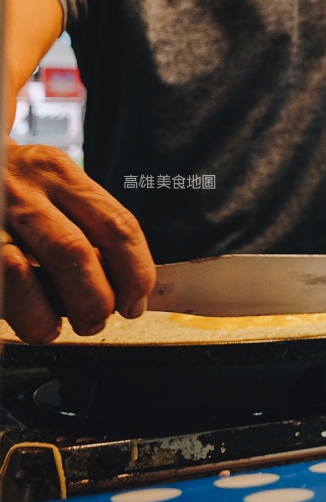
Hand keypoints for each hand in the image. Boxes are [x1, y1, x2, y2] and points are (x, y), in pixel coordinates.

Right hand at [3, 142, 155, 342]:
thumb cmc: (13, 184)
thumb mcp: (53, 183)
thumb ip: (85, 222)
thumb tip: (123, 286)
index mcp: (58, 173)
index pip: (116, 226)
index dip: (135, 273)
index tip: (135, 301)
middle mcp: (21, 191)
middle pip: (72, 251)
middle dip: (94, 299)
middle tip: (96, 318)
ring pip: (19, 273)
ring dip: (46, 316)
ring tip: (54, 328)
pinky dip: (15, 312)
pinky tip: (23, 318)